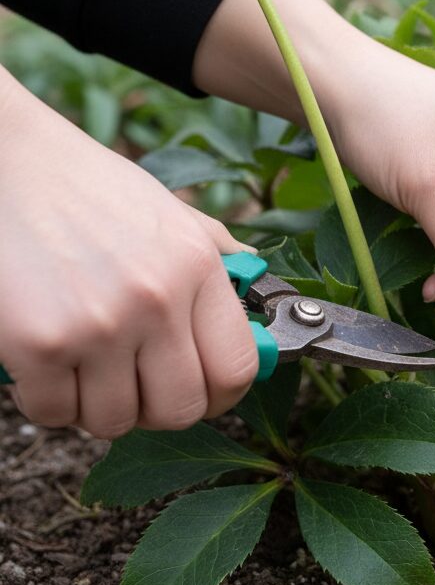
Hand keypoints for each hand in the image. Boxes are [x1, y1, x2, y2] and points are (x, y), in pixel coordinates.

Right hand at [0, 68, 257, 437]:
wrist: (10, 163)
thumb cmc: (91, 189)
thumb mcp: (172, 212)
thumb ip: (219, 256)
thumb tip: (259, 289)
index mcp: (198, 268)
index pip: (238, 368)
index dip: (224, 395)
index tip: (205, 393)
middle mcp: (158, 300)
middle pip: (182, 410)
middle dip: (160, 410)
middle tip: (139, 387)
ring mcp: (99, 325)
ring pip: (115, 421)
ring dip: (100, 406)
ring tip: (89, 366)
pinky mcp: (38, 344)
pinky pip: (54, 413)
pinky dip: (50, 401)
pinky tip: (49, 364)